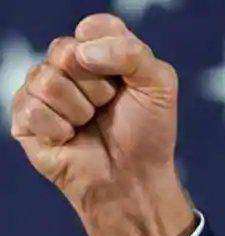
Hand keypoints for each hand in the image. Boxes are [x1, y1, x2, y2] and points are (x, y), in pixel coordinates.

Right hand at [9, 13, 195, 235]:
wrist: (134, 179)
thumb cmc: (147, 133)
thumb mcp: (159, 86)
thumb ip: (132, 53)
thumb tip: (81, 53)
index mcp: (99, 50)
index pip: (94, 27)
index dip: (113, 55)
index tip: (127, 83)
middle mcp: (67, 64)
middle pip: (66, 51)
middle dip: (97, 86)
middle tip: (108, 107)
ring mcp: (42, 89)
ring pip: (47, 79)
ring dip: (79, 110)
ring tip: (89, 124)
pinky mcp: (25, 116)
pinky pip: (34, 108)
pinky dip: (61, 129)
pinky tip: (70, 139)